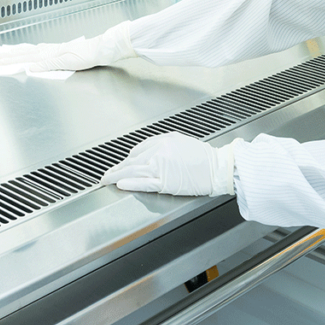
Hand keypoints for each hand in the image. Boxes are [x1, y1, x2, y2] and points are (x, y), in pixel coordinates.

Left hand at [0, 21, 135, 71]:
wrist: (101, 48)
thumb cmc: (87, 53)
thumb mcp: (66, 58)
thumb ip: (50, 61)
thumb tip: (35, 65)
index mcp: (51, 50)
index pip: (29, 51)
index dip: (15, 53)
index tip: (3, 54)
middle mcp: (52, 50)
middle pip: (27, 52)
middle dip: (11, 56)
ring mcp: (57, 54)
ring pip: (33, 55)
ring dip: (18, 58)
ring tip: (4, 60)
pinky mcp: (65, 59)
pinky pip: (49, 62)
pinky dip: (39, 64)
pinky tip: (29, 67)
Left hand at [101, 133, 238, 196]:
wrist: (217, 167)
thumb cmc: (203, 158)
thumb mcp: (181, 142)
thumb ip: (163, 146)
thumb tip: (146, 154)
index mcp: (164, 140)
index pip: (138, 150)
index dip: (128, 159)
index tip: (121, 165)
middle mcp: (160, 151)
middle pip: (133, 160)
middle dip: (118, 168)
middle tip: (107, 174)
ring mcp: (162, 166)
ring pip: (134, 171)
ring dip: (117, 176)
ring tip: (107, 180)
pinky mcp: (166, 181)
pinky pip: (144, 182)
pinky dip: (131, 183)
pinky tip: (121, 184)